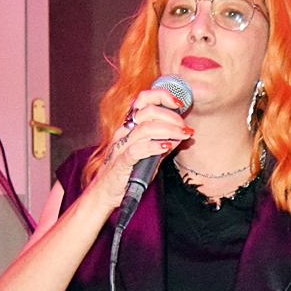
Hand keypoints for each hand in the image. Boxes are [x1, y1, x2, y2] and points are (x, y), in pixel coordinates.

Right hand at [91, 86, 194, 211]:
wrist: (105, 194)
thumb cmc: (126, 174)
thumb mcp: (148, 157)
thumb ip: (162, 145)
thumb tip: (180, 136)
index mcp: (128, 126)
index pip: (143, 100)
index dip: (162, 97)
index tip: (179, 104)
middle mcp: (123, 132)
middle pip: (149, 112)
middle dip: (172, 117)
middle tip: (185, 128)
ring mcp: (120, 146)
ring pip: (145, 128)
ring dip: (169, 130)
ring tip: (182, 135)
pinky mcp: (120, 162)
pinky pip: (137, 149)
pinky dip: (154, 146)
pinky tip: (167, 147)